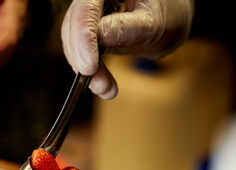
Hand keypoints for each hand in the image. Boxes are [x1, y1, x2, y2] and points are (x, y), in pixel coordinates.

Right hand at [61, 0, 193, 98]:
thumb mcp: (154, 23)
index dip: (83, 37)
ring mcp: (89, 16)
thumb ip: (127, 29)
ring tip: (105, 89)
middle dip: (82, 59)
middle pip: (73, 27)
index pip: (86, 8)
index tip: (89, 67)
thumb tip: (100, 35)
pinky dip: (91, 74)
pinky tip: (104, 87)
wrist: (168, 22)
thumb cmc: (166, 15)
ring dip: (86, 71)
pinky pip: (80, 55)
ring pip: (73, 44)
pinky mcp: (87, 36)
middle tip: (98, 83)